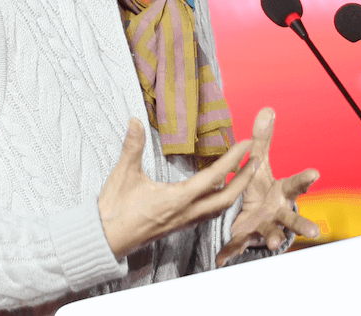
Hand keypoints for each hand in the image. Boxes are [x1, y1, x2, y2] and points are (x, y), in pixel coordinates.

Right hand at [98, 118, 252, 257]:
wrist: (104, 240)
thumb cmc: (113, 209)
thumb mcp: (123, 174)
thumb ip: (132, 146)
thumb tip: (135, 121)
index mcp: (177, 199)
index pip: (214, 177)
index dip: (233, 160)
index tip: (246, 144)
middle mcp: (186, 213)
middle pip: (227, 197)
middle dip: (245, 179)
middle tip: (256, 159)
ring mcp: (184, 222)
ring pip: (219, 209)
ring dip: (236, 192)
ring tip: (244, 174)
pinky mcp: (179, 226)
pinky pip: (208, 215)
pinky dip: (221, 202)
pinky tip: (220, 193)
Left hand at [219, 108, 320, 263]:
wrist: (256, 217)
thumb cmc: (262, 188)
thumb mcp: (261, 164)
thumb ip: (262, 140)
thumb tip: (267, 109)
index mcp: (282, 192)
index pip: (296, 184)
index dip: (305, 179)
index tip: (315, 173)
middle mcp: (277, 212)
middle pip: (293, 218)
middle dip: (303, 224)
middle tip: (315, 231)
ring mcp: (264, 227)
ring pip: (273, 234)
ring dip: (275, 239)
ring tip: (274, 245)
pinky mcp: (247, 238)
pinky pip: (238, 246)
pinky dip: (230, 252)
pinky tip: (221, 260)